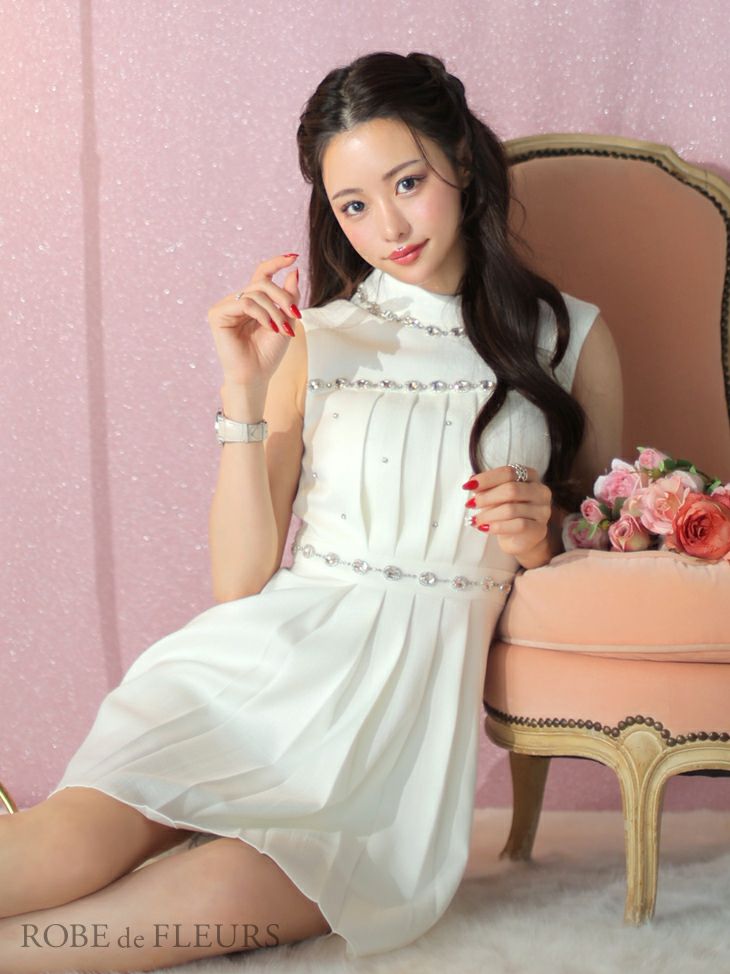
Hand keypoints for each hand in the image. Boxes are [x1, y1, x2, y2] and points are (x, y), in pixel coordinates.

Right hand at [207, 253, 300, 387]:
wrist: (256, 376)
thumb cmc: (268, 353)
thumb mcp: (286, 321)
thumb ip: (290, 297)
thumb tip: (293, 270)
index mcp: (252, 302)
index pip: (262, 275)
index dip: (276, 263)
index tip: (293, 257)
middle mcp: (237, 301)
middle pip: (263, 283)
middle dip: (282, 298)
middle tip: (294, 315)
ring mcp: (226, 307)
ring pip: (256, 293)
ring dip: (274, 310)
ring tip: (280, 328)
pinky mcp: (217, 314)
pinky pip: (245, 303)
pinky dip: (261, 314)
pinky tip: (268, 327)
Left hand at [462, 465, 552, 560]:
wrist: (520, 538)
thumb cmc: (506, 512)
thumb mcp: (495, 496)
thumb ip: (486, 487)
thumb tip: (471, 481)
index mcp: (531, 476)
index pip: (508, 472)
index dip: (487, 478)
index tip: (468, 486)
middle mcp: (541, 491)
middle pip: (511, 489)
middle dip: (486, 497)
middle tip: (470, 504)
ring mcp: (543, 510)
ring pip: (512, 509)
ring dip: (488, 515)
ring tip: (475, 520)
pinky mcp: (539, 529)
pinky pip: (517, 525)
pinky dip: (497, 526)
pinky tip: (484, 528)